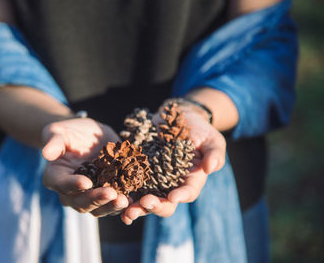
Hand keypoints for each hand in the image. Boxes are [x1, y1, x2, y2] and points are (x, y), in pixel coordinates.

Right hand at [42, 118, 128, 216]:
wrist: (91, 136)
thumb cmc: (71, 132)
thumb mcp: (60, 132)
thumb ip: (54, 142)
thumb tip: (46, 153)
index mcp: (56, 177)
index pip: (62, 184)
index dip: (72, 185)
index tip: (86, 182)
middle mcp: (71, 192)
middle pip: (80, 202)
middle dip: (96, 199)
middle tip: (111, 194)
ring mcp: (90, 195)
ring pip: (98, 208)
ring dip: (111, 207)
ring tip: (124, 201)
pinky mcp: (107, 194)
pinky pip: (114, 204)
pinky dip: (123, 206)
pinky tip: (134, 201)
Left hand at [121, 107, 225, 223]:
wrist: (175, 116)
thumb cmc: (198, 128)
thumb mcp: (211, 138)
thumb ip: (214, 153)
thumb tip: (211, 168)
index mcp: (190, 180)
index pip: (187, 192)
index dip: (181, 196)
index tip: (173, 197)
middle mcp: (171, 185)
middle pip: (163, 203)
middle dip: (154, 206)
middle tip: (145, 204)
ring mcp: (152, 180)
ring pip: (143, 199)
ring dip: (135, 206)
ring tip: (125, 210)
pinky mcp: (136, 170)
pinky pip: (128, 184)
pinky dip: (121, 191)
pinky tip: (112, 194)